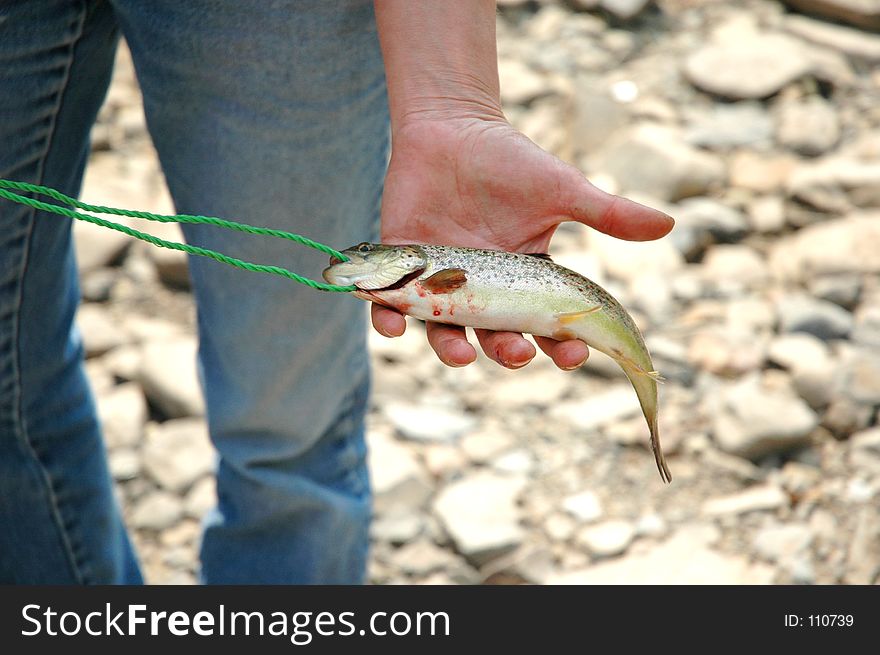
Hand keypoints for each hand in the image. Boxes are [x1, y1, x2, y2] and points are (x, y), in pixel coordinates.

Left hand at [372, 115, 673, 369]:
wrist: (451, 129)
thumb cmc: (509, 161)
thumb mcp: (561, 190)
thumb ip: (608, 213)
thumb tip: (669, 225)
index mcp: (522, 281)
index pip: (545, 326)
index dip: (559, 347)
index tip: (570, 354)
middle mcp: (481, 291)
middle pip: (496, 338)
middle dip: (507, 351)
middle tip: (517, 352)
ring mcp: (439, 284)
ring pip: (445, 333)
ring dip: (452, 350)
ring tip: (461, 355)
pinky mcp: (400, 270)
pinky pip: (391, 306)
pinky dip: (389, 320)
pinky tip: (393, 325)